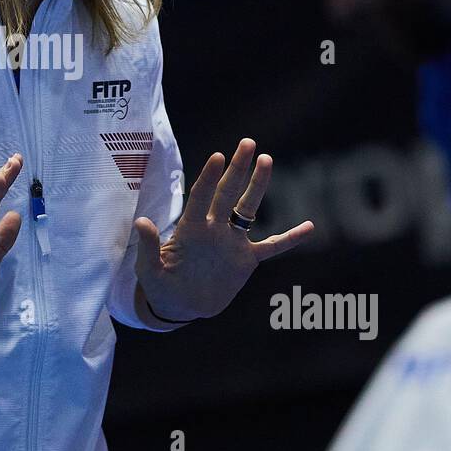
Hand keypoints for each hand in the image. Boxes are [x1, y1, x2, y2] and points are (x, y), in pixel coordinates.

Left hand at [135, 138, 313, 321]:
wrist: (180, 308)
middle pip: (227, 192)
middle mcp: (213, 228)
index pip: (201, 197)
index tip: (218, 156)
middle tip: (247, 143)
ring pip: (248, 209)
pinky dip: (289, 238)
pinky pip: (272, 246)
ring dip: (258, 186)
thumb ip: (149, 247)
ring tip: (266, 159)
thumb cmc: (160, 287)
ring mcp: (232, 242)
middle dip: (237, 169)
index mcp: (191, 229)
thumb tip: (141, 222)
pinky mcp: (246, 259)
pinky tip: (309, 227)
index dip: (209, 177)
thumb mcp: (149, 270)